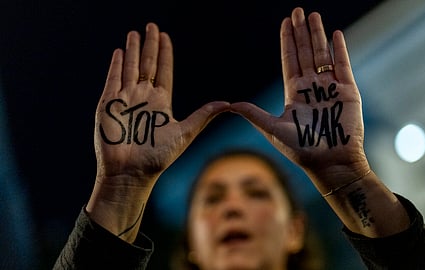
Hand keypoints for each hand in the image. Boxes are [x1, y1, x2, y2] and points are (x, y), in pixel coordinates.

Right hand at [88, 23, 228, 240]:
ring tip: (134, 33)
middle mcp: (143, 97)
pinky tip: (120, 52)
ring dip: (132, 50)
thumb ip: (203, 116)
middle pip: (146, 64)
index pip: (163, 71)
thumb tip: (227, 103)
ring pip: (129, 68)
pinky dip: (116, 65)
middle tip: (151, 26)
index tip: (165, 36)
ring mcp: (125, 100)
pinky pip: (113, 80)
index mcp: (161, 102)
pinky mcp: (108, 105)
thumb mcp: (185, 133)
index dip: (164, 54)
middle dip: (149, 45)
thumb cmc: (158, 157)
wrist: (131, 173)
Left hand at [231, 7, 368, 190]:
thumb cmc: (301, 150)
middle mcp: (312, 87)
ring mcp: (330, 88)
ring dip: (318, 35)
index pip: (290, 60)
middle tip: (298, 11)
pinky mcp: (348, 92)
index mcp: (294, 93)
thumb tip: (228, 105)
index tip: (285, 22)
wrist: (330, 162)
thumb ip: (253, 114)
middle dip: (301, 32)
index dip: (288, 41)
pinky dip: (339, 49)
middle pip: (305, 53)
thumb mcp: (272, 129)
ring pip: (323, 55)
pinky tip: (335, 34)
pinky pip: (343, 65)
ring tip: (313, 15)